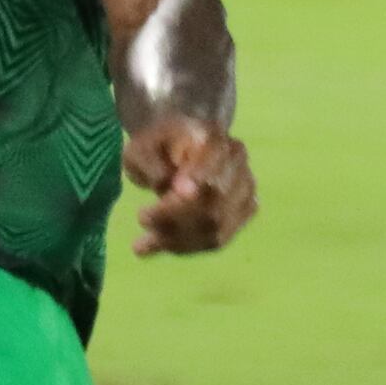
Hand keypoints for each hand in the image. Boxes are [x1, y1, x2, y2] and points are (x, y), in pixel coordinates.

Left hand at [125, 116, 256, 254]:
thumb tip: (168, 187)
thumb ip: (152, 165)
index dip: (193, 182)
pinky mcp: (243, 211)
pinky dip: (187, 247)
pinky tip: (159, 246)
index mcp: (213, 137)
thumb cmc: (157, 146)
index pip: (212, 163)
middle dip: (175, 219)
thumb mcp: (140, 148)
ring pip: (217, 226)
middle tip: (142, 218)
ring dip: (177, 240)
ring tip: (143, 242)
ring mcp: (245, 187)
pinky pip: (219, 238)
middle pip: (215, 201)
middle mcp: (236, 161)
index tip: (169, 196)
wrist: (178, 147)